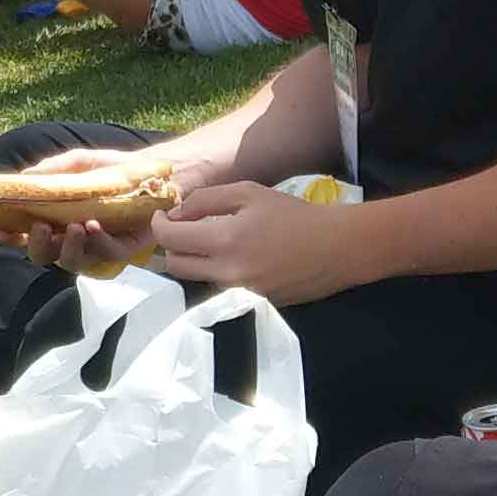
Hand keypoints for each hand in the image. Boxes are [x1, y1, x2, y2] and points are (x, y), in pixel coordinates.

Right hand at [0, 144, 183, 274]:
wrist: (159, 172)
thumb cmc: (117, 169)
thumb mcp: (81, 163)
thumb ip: (53, 171)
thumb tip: (24, 177)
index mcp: (58, 217)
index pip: (27, 232)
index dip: (11, 234)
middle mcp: (73, 236)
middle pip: (44, 254)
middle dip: (37, 245)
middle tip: (42, 228)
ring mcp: (97, 246)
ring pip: (72, 262)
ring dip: (68, 248)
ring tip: (74, 227)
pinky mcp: (124, 250)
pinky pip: (106, 255)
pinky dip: (97, 241)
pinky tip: (94, 226)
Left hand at [146, 178, 367, 305]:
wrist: (337, 247)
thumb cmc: (294, 214)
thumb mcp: (249, 193)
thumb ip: (206, 201)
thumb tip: (177, 214)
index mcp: (224, 242)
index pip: (170, 241)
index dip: (159, 226)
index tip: (162, 217)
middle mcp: (228, 273)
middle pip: (176, 267)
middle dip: (172, 246)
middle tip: (183, 229)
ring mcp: (241, 292)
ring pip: (200, 277)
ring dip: (197, 258)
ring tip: (214, 239)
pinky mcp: (255, 302)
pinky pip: (225, 285)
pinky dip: (223, 269)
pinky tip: (244, 254)